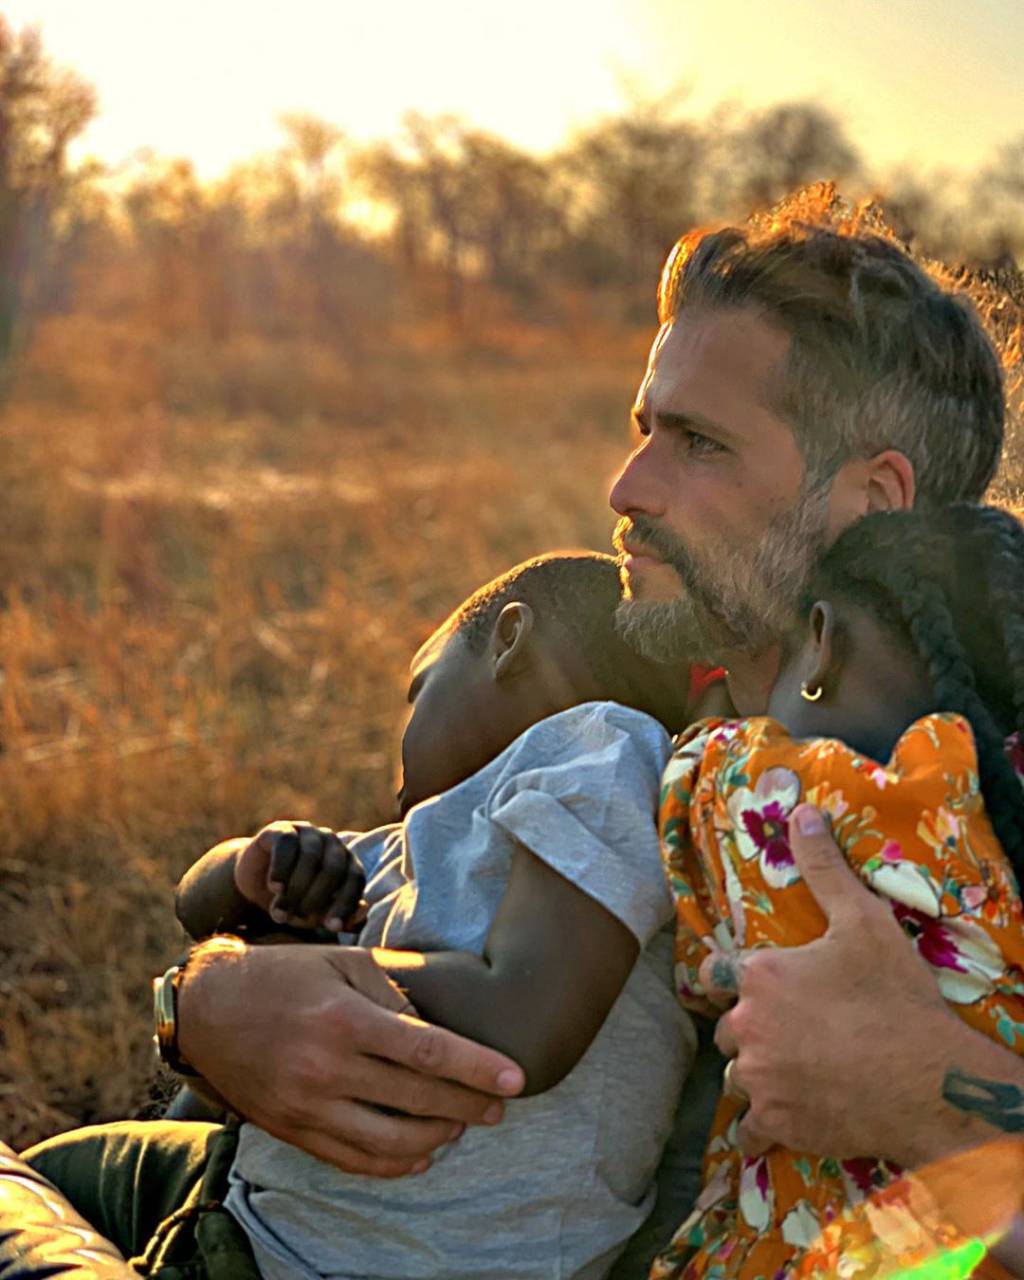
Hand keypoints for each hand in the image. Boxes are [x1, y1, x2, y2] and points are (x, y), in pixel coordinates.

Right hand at [176, 938, 525, 1177]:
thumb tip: (434, 1032)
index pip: (428, 1051)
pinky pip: (353, 1160)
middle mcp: (327, 1069)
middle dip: (468, 1105)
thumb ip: (392, 995)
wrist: (208, 1009)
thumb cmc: (283, 974)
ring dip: (436, 1139)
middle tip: (498, 1105)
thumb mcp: (342, 962)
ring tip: (461, 1125)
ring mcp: (308, 1107)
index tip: (514, 1080)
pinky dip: (393, 1165)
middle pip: (417, 1099)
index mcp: (344, 1020)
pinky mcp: (293, 1131)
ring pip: (390, 1143)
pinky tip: (420, 1155)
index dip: (477, 1068)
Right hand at [235, 821, 365, 930]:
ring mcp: (308, 832)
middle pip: (333, 867)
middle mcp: (332, 843)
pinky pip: (286, 844)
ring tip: (281, 911)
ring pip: (310, 856)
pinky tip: (275, 887)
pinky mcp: (282, 829)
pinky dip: (281, 868)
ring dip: (296, 888)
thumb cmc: (296, 900)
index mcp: (347, 862)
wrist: (256, 883)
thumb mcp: (317, 915)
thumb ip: (343, 918)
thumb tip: (363, 911)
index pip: (355, 879)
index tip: (332, 927)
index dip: (346, 903)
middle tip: (300, 918)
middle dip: (317, 897)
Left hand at [700, 804, 966, 1165]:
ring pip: (736, 1075)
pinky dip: (763, 1124)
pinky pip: (749, 1127)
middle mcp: (746, 1027)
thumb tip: (801, 812)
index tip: (764, 990)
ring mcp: (757, 1079)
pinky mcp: (775, 1124)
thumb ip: (825, 867)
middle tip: (795, 1032)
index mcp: (759, 975)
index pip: (719, 974)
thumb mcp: (864, 920)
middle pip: (730, 1028)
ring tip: (795, 1070)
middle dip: (753, 1029)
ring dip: (756, 1074)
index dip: (738, 981)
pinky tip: (786, 1115)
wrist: (928, 1082)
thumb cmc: (894, 998)